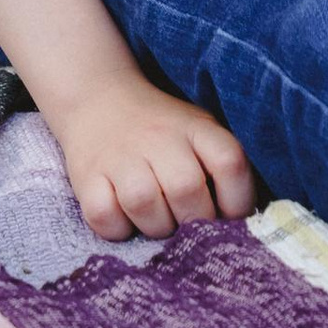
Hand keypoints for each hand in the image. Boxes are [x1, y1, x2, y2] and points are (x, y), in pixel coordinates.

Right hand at [48, 78, 254, 240]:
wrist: (99, 99)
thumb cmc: (161, 130)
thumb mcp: (197, 133)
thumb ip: (220, 168)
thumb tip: (240, 224)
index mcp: (196, 128)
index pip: (230, 162)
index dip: (238, 200)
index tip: (231, 219)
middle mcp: (159, 138)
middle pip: (187, 189)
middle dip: (193, 221)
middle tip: (187, 224)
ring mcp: (120, 156)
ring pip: (145, 204)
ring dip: (155, 226)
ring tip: (157, 220)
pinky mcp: (87, 175)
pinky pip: (104, 216)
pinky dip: (116, 228)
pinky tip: (125, 218)